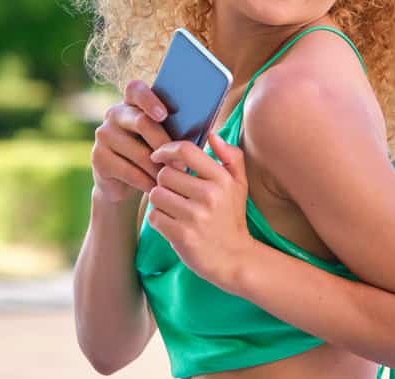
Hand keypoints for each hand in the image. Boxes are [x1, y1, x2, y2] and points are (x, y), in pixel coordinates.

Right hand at [90, 79, 176, 203]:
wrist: (124, 181)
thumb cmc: (154, 152)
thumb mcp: (164, 137)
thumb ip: (176, 128)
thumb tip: (204, 130)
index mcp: (132, 101)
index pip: (136, 89)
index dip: (149, 99)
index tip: (164, 115)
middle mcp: (115, 113)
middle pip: (142, 122)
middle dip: (164, 144)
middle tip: (180, 163)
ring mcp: (104, 134)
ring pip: (138, 151)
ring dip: (158, 168)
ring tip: (173, 179)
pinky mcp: (98, 158)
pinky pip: (128, 171)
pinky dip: (146, 181)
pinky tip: (156, 188)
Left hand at [147, 132, 254, 290]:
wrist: (235, 259)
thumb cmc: (232, 218)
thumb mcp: (239, 185)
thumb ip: (231, 157)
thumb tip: (213, 135)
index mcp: (222, 179)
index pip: (186, 151)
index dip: (166, 150)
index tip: (158, 156)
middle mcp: (209, 195)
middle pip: (165, 174)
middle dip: (165, 182)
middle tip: (175, 193)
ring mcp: (195, 216)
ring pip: (156, 194)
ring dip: (160, 201)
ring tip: (174, 209)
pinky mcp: (182, 235)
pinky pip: (154, 216)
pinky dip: (159, 219)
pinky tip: (172, 224)